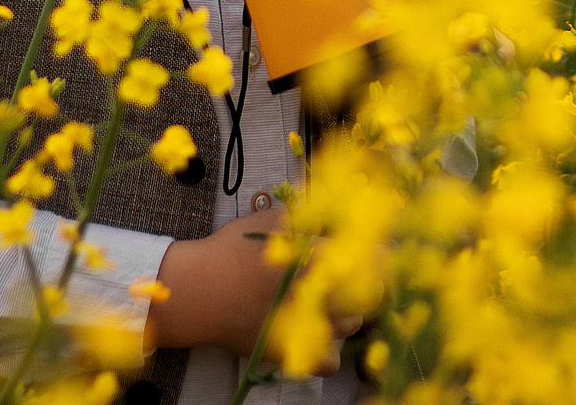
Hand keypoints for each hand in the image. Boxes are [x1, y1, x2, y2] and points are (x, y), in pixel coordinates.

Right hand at [149, 212, 361, 367]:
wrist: (197, 290)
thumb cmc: (231, 250)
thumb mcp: (272, 219)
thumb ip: (312, 214)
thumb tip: (341, 214)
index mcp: (319, 259)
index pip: (375, 257)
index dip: (379, 252)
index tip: (374, 248)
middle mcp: (320, 296)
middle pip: (373, 294)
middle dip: (369, 281)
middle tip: (353, 274)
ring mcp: (306, 328)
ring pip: (352, 325)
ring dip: (347, 311)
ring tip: (328, 299)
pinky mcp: (291, 353)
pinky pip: (329, 361)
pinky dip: (328, 350)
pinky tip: (317, 332)